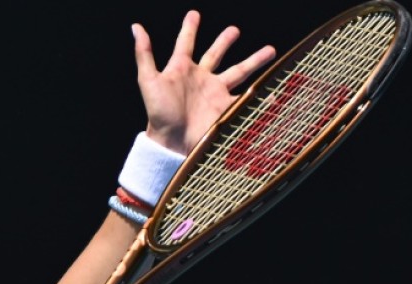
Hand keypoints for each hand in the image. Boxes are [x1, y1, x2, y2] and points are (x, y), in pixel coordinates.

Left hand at [133, 10, 275, 153]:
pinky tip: (275, 89)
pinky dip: (262, 95)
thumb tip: (136, 27)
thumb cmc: (158, 112)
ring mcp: (215, 93)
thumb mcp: (148, 80)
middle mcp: (201, 79)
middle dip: (225, 42)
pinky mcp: (226, 107)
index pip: (185, 43)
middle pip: (216, 54)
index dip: (189, 28)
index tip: (194, 14)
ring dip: (254, 61)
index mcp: (182, 69)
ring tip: (271, 50)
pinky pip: (247, 99)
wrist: (171, 141)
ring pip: (238, 72)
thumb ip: (144, 54)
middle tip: (235, 29)